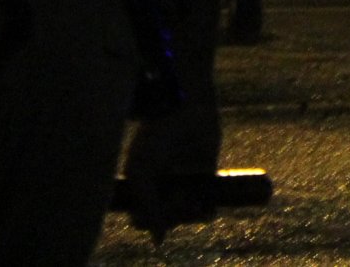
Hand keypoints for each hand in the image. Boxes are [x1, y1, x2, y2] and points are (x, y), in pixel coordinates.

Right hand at [121, 93, 221, 242]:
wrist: (184, 108)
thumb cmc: (155, 137)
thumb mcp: (142, 173)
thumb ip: (147, 206)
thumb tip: (159, 241)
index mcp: (140, 187)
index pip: (143, 219)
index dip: (151, 221)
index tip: (158, 206)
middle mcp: (162, 187)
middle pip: (166, 220)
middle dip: (172, 217)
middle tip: (179, 197)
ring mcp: (184, 183)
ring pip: (187, 216)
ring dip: (189, 216)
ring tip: (189, 197)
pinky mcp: (207, 176)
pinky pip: (208, 204)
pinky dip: (207, 211)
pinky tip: (207, 208)